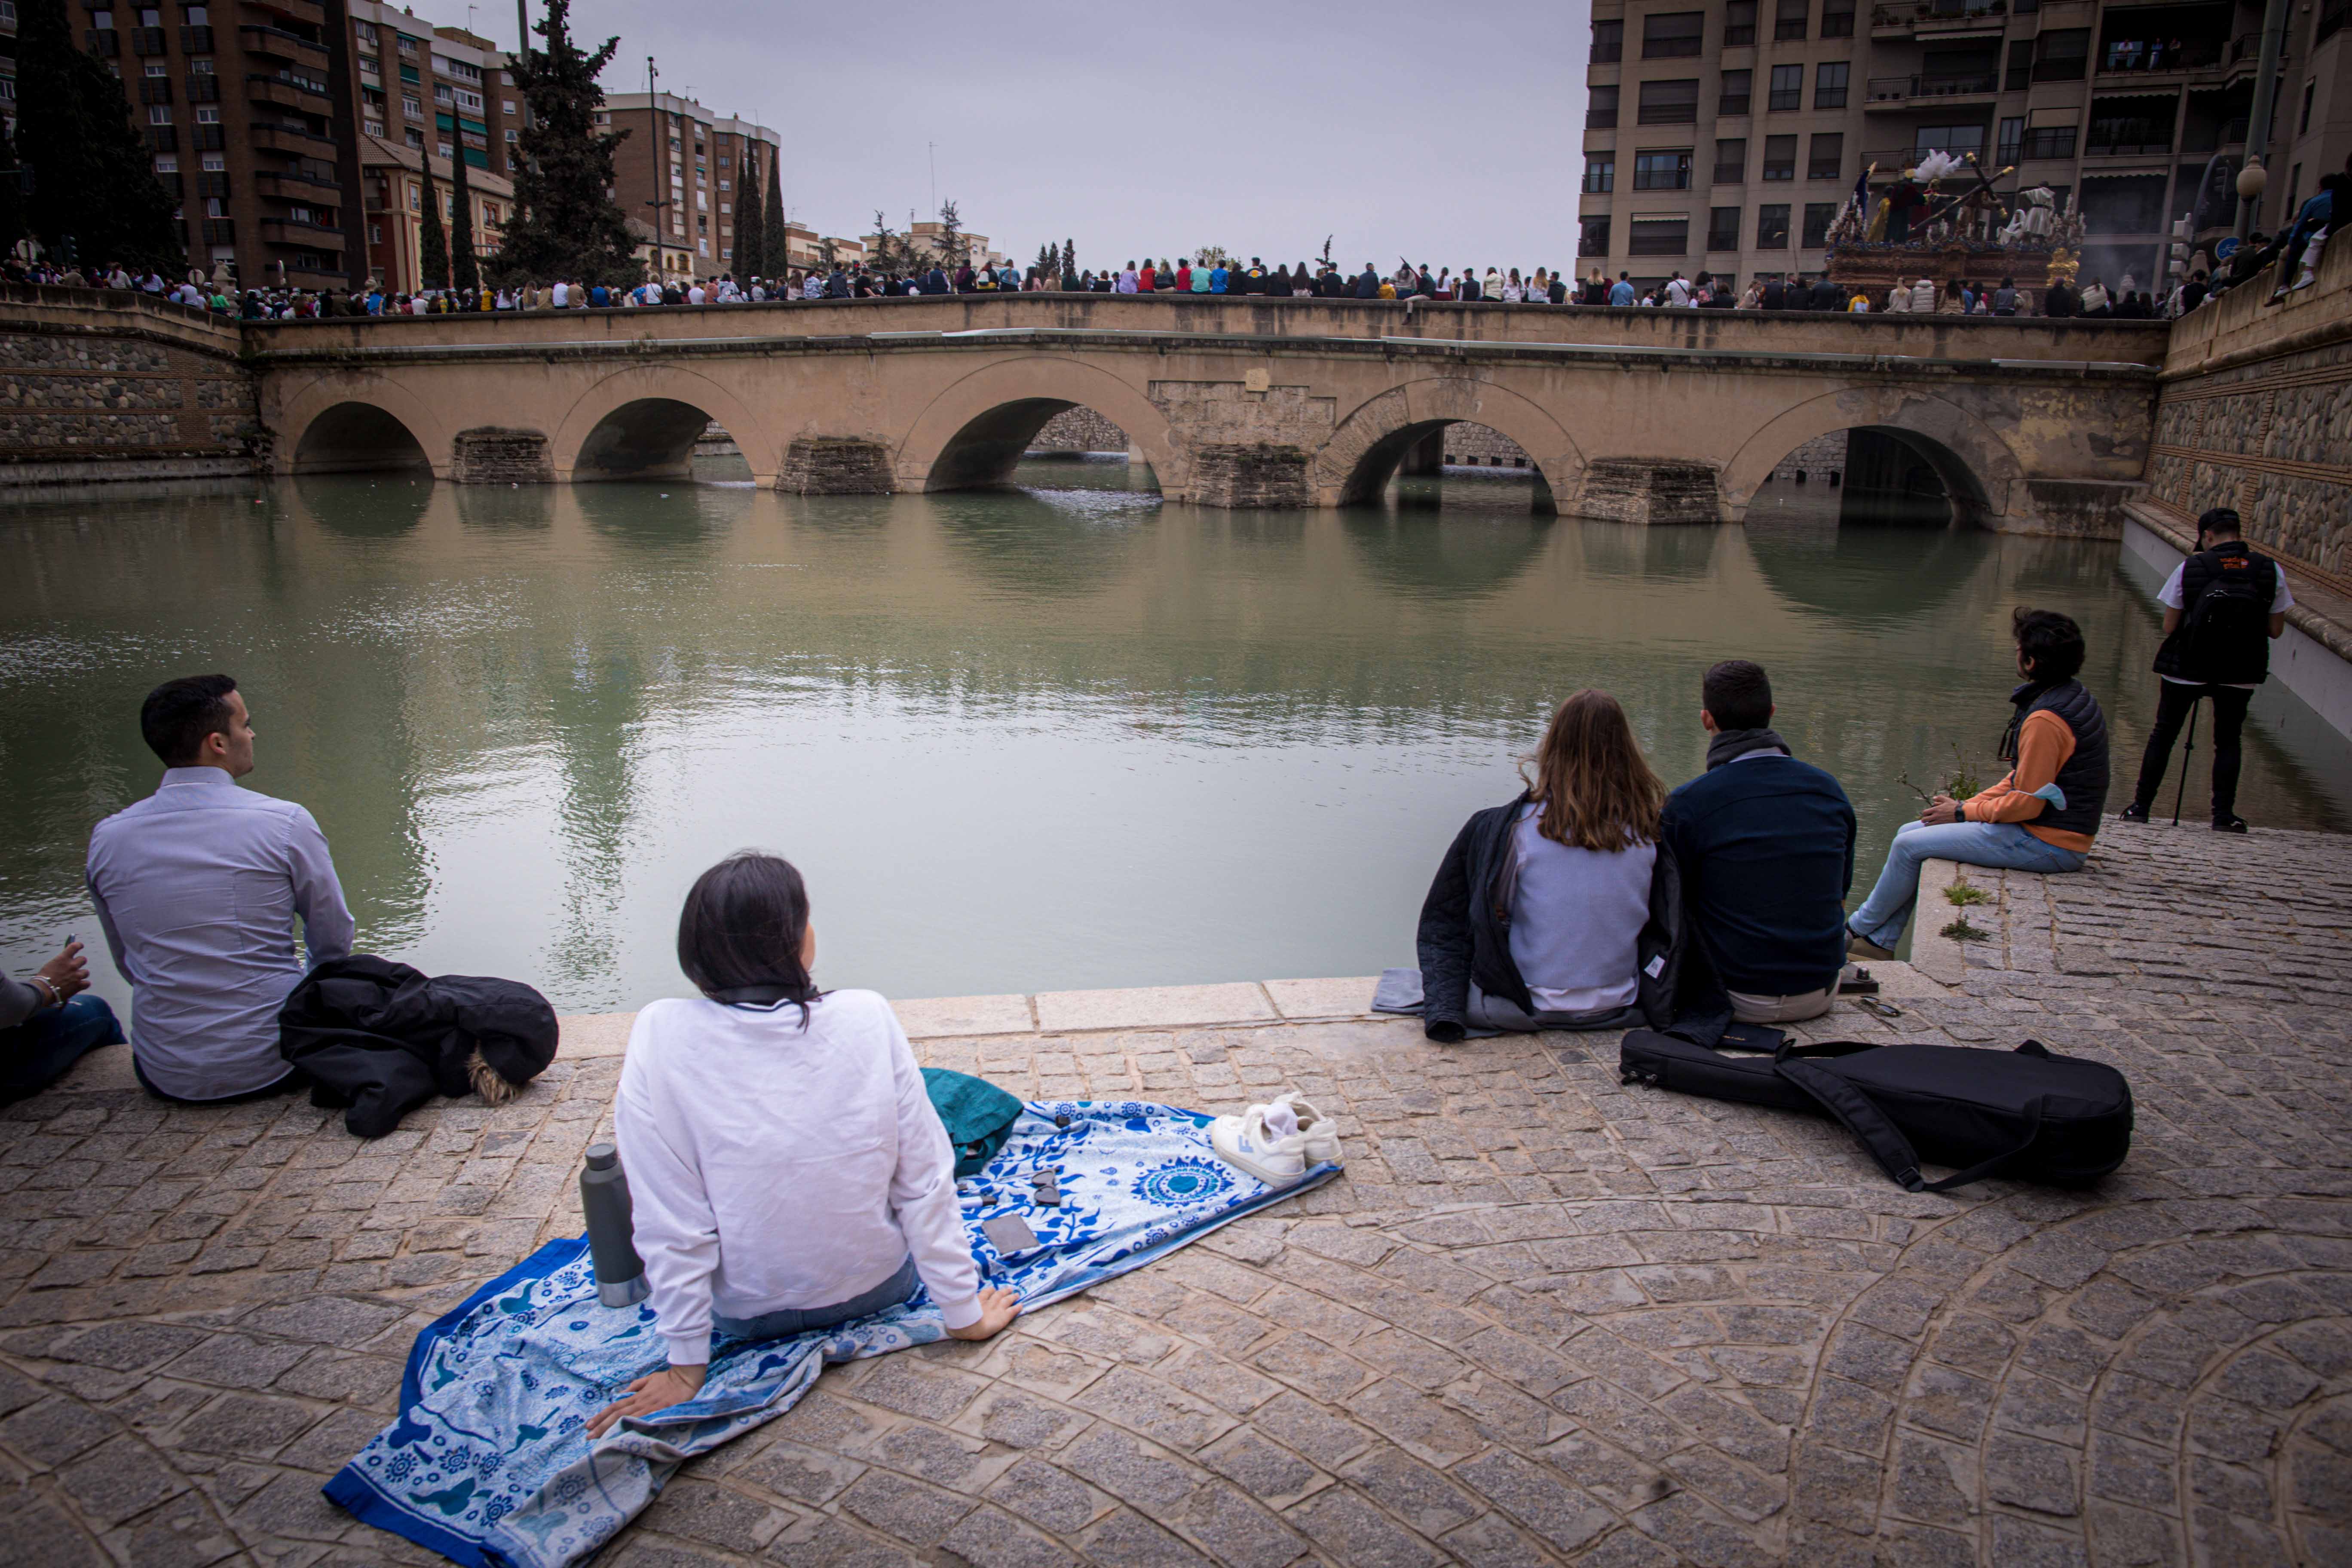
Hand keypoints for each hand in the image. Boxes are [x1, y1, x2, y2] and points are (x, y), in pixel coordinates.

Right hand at [36, 941, 88, 1002]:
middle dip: (79, 963)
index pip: (75, 946)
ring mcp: (76, 975)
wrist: (42, 991)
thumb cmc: (42, 979)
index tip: (80, 946)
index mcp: (63, 958)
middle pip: (83, 959)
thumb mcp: (50, 966)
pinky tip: (78, 986)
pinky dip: (83, 985)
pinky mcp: (78, 985)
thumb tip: (65, 961)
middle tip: (74, 967)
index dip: (79, 945)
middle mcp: (72, 965)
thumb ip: (60, 963)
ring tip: (74, 979)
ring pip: (86, 972)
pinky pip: (87, 983)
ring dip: (81, 975)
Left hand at [585, 1362, 705, 1438]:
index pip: (615, 1406)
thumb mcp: (649, 1379)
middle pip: (616, 1413)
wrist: (685, 1377)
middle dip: (601, 1424)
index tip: (588, 1424)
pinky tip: (621, 1434)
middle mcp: (640, 1401)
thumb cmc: (668, 1379)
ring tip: (598, 1437)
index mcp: (637, 1395)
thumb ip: (636, 1386)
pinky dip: (630, 1426)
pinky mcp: (659, 1410)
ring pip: (625, 1417)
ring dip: (610, 1427)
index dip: (601, 1415)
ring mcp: (649, 1407)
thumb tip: (622, 1394)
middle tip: (588, 1435)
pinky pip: (641, 1419)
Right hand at [946, 1286, 1022, 1341]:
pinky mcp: (1004, 1316)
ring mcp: (997, 1309)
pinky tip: (1021, 1305)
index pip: (985, 1293)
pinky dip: (1017, 1307)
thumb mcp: (957, 1313)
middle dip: (1003, 1291)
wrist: (970, 1327)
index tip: (992, 1289)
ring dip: (1011, 1296)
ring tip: (1016, 1294)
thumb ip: (956, 1314)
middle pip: (997, 1294)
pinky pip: (1012, 1310)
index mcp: (978, 1301)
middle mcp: (988, 1303)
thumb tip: (949, 1323)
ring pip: (1006, 1300)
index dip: (989, 1291)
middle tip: (1008, 1288)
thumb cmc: (962, 1322)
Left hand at [1920, 795, 1962, 825]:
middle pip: (1924, 819)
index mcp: (1936, 809)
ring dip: (1927, 824)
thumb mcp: (1947, 800)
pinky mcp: (1943, 825)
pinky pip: (1934, 828)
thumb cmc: (1954, 806)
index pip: (1924, 812)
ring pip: (1928, 825)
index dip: (1924, 813)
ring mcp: (1939, 821)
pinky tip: (1934, 826)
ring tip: (1929, 823)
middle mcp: (1936, 815)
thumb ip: (1939, 798)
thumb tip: (1934, 798)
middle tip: (1926, 819)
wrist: (1961, 813)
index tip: (1926, 814)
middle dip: (1924, 820)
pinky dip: (1932, 827)